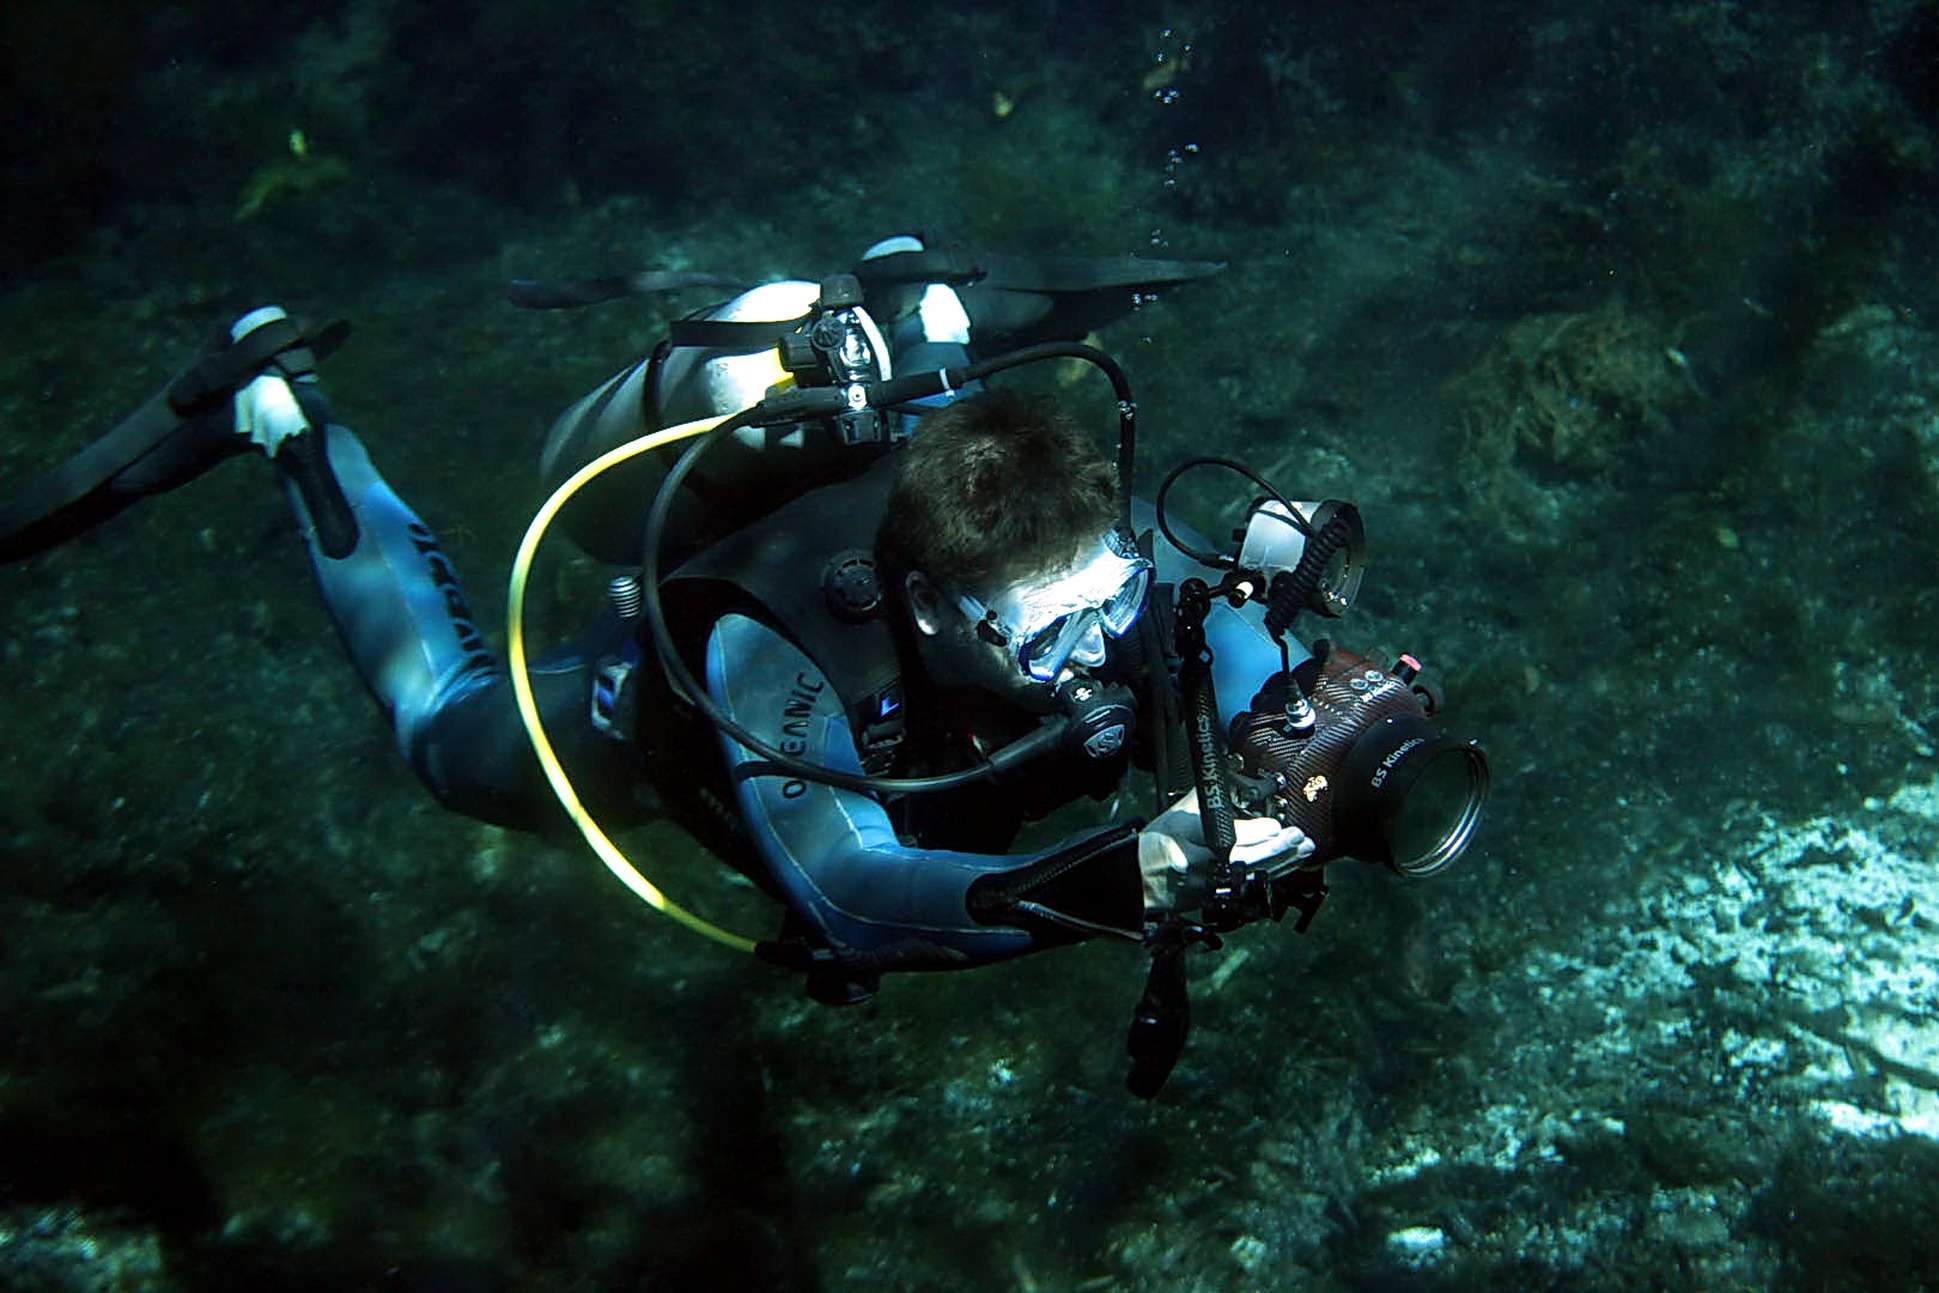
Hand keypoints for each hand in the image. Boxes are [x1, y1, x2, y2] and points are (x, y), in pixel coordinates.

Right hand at [1139, 790, 1312, 913]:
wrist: (1139, 879)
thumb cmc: (1157, 844)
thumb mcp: (1178, 814)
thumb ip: (1210, 799)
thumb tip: (1235, 778)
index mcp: (1188, 838)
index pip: (1228, 836)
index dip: (1257, 832)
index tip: (1276, 825)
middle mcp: (1199, 866)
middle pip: (1246, 859)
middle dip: (1277, 849)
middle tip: (1298, 837)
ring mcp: (1208, 887)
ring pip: (1252, 876)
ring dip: (1282, 862)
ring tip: (1303, 849)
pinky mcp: (1215, 899)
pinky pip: (1249, 887)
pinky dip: (1271, 875)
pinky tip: (1288, 865)